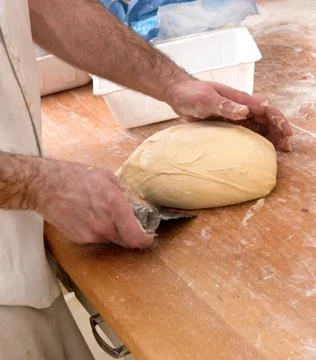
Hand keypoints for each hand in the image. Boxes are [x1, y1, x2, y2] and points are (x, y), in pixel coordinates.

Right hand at [37, 160, 152, 248]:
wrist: (46, 186)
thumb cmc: (76, 177)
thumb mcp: (107, 177)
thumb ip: (125, 192)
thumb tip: (136, 203)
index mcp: (115, 206)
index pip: (136, 237)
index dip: (145, 240)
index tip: (148, 237)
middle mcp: (104, 224)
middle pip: (126, 240)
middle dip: (130, 233)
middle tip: (128, 222)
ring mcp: (91, 234)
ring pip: (111, 238)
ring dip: (113, 230)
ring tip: (103, 213)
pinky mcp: (80, 239)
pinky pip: (97, 238)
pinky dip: (99, 230)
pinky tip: (89, 216)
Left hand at [167, 79, 292, 150]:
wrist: (180, 96)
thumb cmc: (192, 95)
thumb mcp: (206, 100)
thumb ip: (224, 106)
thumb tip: (244, 112)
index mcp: (241, 100)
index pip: (266, 109)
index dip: (278, 121)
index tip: (286, 133)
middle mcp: (242, 108)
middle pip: (266, 119)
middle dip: (279, 131)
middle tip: (286, 147)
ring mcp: (236, 116)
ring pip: (259, 126)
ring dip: (270, 137)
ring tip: (278, 151)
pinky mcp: (228, 124)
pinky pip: (247, 132)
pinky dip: (256, 140)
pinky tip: (259, 150)